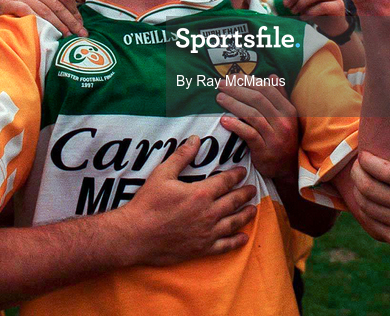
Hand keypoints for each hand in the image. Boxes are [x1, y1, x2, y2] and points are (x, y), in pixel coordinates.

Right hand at [0, 0, 85, 35]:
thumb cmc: (23, 13)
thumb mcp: (41, 5)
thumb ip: (57, 7)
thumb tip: (80, 24)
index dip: (75, 12)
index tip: (82, 26)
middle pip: (56, 4)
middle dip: (70, 21)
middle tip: (79, 35)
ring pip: (44, 10)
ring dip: (57, 25)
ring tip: (65, 37)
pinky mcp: (7, 1)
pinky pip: (26, 12)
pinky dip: (38, 22)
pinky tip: (45, 32)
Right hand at [119, 136, 257, 265]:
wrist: (135, 235)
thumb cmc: (147, 204)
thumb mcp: (162, 174)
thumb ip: (181, 156)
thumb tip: (195, 139)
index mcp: (200, 193)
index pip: (225, 181)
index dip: (236, 175)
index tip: (243, 171)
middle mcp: (209, 213)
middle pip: (234, 201)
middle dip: (245, 193)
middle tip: (252, 189)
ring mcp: (207, 233)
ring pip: (234, 222)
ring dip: (245, 214)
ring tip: (253, 209)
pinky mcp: (202, 249)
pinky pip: (225, 245)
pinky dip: (236, 241)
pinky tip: (243, 237)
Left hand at [216, 77, 297, 180]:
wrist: (288, 169)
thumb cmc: (284, 138)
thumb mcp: (287, 116)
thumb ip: (280, 96)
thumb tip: (273, 75)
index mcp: (288, 110)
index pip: (266, 89)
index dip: (248, 80)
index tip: (232, 77)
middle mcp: (283, 121)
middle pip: (258, 99)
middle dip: (237, 89)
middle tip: (221, 84)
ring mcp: (275, 136)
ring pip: (252, 115)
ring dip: (233, 104)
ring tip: (219, 98)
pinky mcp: (265, 150)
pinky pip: (249, 134)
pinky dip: (236, 126)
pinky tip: (224, 120)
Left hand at [283, 0, 348, 36]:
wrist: (330, 24)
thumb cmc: (315, 10)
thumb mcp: (302, 0)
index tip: (285, 2)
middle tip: (287, 6)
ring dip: (302, 3)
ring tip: (295, 12)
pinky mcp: (339, 6)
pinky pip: (323, 6)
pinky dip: (310, 12)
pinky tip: (303, 17)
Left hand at [349, 134, 389, 264]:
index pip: (385, 171)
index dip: (367, 161)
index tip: (362, 154)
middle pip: (370, 188)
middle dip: (356, 173)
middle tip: (356, 166)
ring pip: (367, 206)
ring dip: (357, 191)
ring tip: (357, 181)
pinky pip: (372, 224)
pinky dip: (363, 211)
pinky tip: (363, 202)